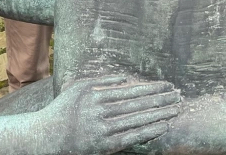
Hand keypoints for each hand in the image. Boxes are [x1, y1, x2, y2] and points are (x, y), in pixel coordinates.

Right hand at [53, 76, 179, 154]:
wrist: (46, 138)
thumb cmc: (62, 110)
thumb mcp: (78, 88)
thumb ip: (101, 81)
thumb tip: (124, 78)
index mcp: (96, 96)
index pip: (131, 91)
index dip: (151, 88)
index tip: (167, 85)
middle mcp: (101, 112)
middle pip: (138, 104)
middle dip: (161, 99)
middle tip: (179, 95)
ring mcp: (104, 131)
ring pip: (138, 120)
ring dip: (160, 114)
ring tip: (176, 109)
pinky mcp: (105, 146)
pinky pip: (132, 137)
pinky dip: (149, 131)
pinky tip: (163, 126)